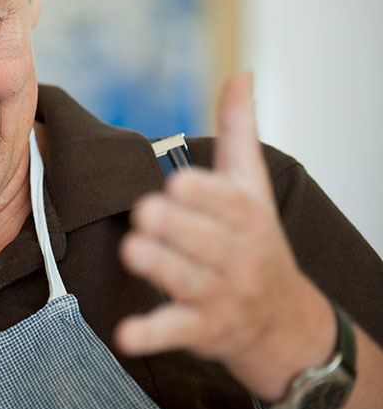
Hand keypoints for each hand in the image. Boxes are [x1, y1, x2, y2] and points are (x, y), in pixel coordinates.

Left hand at [115, 72, 335, 401]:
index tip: (175, 182)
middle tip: (144, 213)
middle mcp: (236, 257)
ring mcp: (219, 295)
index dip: (201, 194)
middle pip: (203, 241)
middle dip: (174, 226)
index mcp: (246, 217)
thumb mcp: (253, 185)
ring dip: (160, 266)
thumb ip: (239, 130)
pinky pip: (174, 331)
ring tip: (133, 249)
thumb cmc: (256, 240)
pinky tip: (125, 335)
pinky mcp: (200, 329)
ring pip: (187, 280)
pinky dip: (150, 334)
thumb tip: (240, 72)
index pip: (226, 203)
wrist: (282, 321)